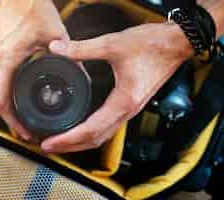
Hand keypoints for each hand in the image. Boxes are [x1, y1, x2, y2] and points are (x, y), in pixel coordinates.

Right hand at [0, 0, 68, 139]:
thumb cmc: (30, 7)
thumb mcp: (55, 34)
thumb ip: (69, 55)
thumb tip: (81, 75)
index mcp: (7, 60)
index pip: (3, 102)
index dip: (13, 123)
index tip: (26, 132)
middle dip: (12, 120)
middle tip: (28, 131)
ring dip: (10, 109)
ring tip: (24, 119)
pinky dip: (8, 94)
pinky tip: (20, 98)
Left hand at [41, 23, 193, 152]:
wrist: (177, 44)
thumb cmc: (152, 45)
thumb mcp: (113, 44)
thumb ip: (82, 48)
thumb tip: (57, 49)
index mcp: (123, 101)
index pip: (90, 129)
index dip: (67, 139)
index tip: (49, 143)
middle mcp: (127, 111)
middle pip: (95, 139)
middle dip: (70, 146)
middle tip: (48, 147)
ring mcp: (130, 110)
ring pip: (102, 135)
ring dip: (80, 142)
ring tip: (61, 141)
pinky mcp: (130, 104)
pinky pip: (108, 126)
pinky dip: (91, 132)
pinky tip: (81, 128)